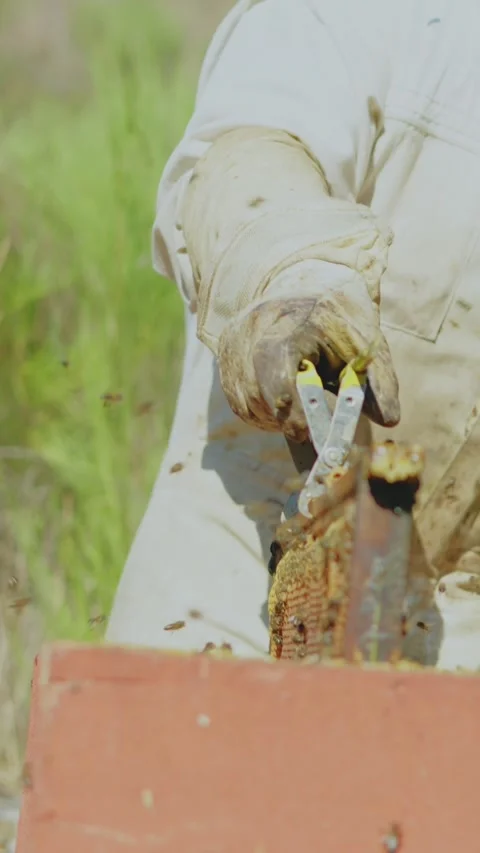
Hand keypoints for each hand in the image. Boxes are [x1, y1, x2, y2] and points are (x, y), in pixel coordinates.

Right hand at [217, 294, 399, 441]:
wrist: (307, 292)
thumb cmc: (341, 327)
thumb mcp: (367, 349)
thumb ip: (380, 384)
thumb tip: (390, 419)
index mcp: (300, 317)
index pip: (278, 355)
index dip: (285, 394)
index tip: (302, 430)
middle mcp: (261, 323)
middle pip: (255, 381)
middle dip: (281, 415)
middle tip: (303, 433)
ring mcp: (238, 338)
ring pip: (245, 395)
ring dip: (270, 417)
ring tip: (296, 414)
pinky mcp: (226, 353)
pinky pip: (237, 398)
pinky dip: (258, 412)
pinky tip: (280, 407)